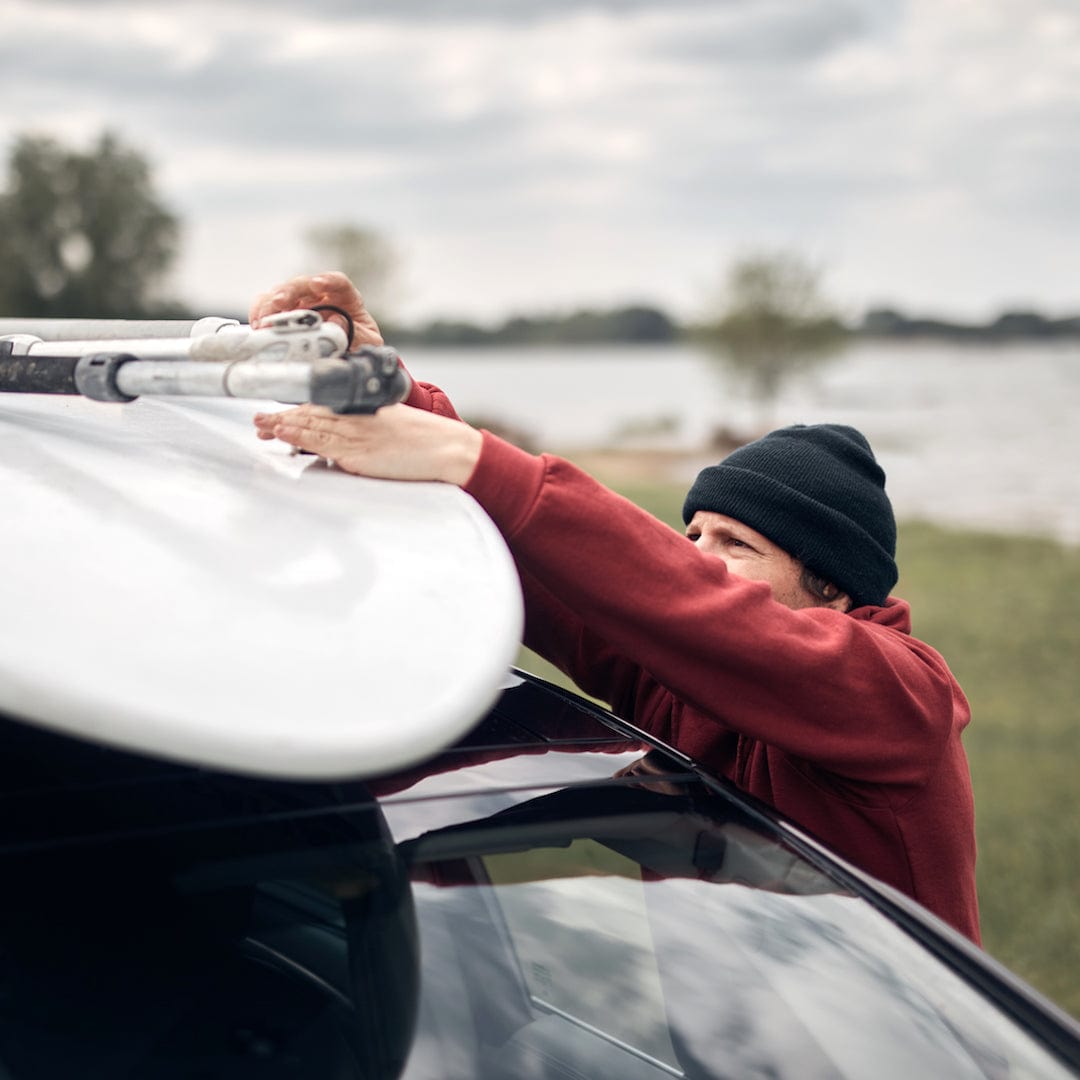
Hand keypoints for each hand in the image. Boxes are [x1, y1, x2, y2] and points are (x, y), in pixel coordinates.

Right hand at [249, 271, 382, 347]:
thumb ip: (356, 333)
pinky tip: (258, 324)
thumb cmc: (358, 346)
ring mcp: (300, 304)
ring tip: (265, 320)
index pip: (338, 282)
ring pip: (281, 293)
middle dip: (290, 291)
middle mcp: (320, 297)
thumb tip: (336, 321)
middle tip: (280, 302)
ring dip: (270, 304)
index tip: (318, 284)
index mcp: (345, 298)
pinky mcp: (283, 314)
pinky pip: (267, 305)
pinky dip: (260, 312)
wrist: (347, 359)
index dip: (328, 280)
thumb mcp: (365, 343)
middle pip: (302, 285)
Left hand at [254, 403, 482, 485]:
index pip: (325, 408)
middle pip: (312, 414)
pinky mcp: (358, 453)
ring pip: (311, 426)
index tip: (282, 414)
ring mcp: (356, 435)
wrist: (448, 449)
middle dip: (283, 417)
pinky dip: (299, 436)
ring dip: (283, 425)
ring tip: (261, 425)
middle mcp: (357, 419)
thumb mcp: (395, 429)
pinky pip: (322, 443)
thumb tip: (353, 447)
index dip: (300, 410)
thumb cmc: (428, 442)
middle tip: (259, 419)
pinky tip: (282, 433)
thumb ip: (372, 433)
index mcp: (366, 412)